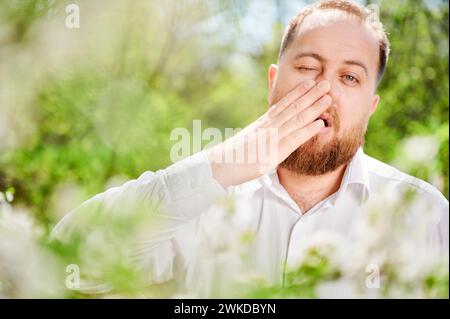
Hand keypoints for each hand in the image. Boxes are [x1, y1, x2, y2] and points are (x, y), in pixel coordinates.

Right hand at [207, 79, 331, 187]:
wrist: (217, 166)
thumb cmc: (232, 156)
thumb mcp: (248, 139)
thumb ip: (260, 132)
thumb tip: (267, 127)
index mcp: (262, 124)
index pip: (282, 104)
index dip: (298, 92)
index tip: (311, 82)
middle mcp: (266, 128)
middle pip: (292, 108)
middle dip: (310, 95)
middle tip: (326, 82)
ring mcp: (269, 140)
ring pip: (295, 120)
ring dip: (313, 108)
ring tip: (328, 97)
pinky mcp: (270, 154)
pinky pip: (292, 141)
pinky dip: (307, 131)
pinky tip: (320, 124)